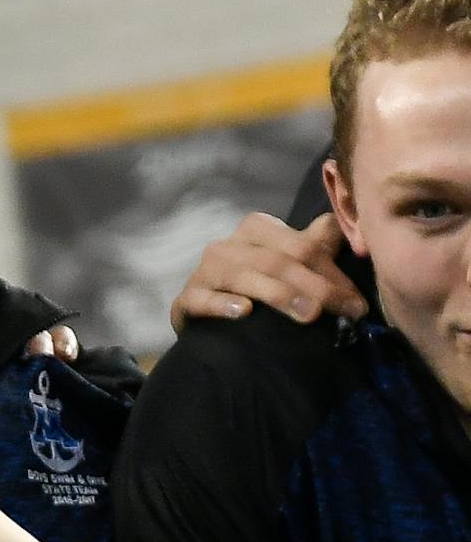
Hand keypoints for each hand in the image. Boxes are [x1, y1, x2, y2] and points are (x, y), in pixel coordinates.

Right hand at [169, 211, 359, 332]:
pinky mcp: (185, 300)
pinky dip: (222, 304)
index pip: (301, 246)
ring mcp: (204, 272)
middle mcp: (228, 245)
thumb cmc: (253, 291)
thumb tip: (341, 221)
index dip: (333, 273)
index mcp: (255, 230)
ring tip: (309, 316)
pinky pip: (201, 299)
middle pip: (278, 262)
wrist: (205, 320)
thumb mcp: (287, 265)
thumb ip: (314, 245)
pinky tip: (243, 312)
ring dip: (280, 295)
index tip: (357, 303)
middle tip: (344, 312)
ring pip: (246, 277)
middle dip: (316, 287)